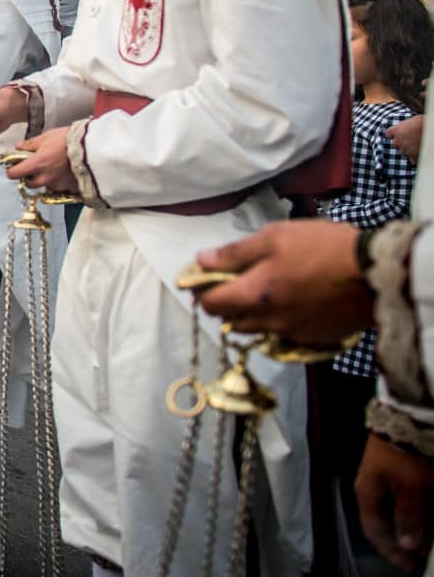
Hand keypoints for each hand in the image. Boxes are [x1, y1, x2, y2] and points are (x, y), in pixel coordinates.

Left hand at [7, 128, 75, 192]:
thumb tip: (19, 147)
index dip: (12, 170)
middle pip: (29, 183)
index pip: (13, 175)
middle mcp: (44, 178)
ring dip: (45, 179)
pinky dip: (60, 182)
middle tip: (36, 166)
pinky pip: (60, 187)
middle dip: (30, 176)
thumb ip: (30, 144)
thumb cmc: (69, 140)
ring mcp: (57, 185)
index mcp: (35, 165)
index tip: (14, 166)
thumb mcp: (46, 137)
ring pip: (45, 186)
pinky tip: (65, 172)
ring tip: (54, 167)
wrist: (92, 147)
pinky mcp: (69, 188)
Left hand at [193, 220, 372, 342]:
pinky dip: (278, 321)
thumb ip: (235, 253)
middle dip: (225, 302)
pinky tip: (291, 301)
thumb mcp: (274, 238)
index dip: (202, 289)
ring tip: (264, 290)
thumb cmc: (322, 248)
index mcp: (254, 296)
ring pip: (256, 329)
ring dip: (250, 313)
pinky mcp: (314, 338)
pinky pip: (283, 334)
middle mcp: (268, 321)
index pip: (210, 304)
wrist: (376, 273)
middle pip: (230, 320)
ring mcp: (292, 333)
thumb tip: (201, 261)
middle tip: (236, 280)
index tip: (206, 276)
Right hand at [357, 433, 433, 570]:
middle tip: (430, 552)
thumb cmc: (406, 455)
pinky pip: (418, 496)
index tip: (411, 566)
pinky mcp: (409, 467)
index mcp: (368, 491)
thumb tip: (408, 546)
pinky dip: (427, 508)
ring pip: (408, 508)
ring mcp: (394, 476)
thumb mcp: (410, 489)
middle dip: (412, 538)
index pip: (374, 529)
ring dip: (422, 524)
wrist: (412, 414)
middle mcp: (378, 485)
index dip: (391, 550)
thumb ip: (409, 518)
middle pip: (393, 520)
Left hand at [390, 115, 424, 162]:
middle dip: (401, 142)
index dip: (394, 134)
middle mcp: (398, 141)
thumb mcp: (413, 120)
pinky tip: (420, 151)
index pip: (389, 134)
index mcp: (396, 130)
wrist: (432, 131)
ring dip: (408, 149)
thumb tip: (407, 126)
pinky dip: (415, 156)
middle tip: (410, 139)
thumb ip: (405, 125)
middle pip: (395, 144)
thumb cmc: (424, 122)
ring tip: (417, 144)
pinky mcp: (414, 156)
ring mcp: (405, 149)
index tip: (399, 133)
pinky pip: (412, 159)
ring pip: (404, 152)